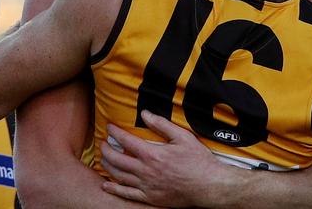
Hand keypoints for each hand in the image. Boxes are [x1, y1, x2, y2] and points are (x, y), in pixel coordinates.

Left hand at [100, 110, 224, 207]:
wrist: (208, 186)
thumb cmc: (198, 160)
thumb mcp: (182, 136)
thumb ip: (161, 124)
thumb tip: (145, 114)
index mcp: (152, 154)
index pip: (126, 141)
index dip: (115, 132)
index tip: (109, 127)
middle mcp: (146, 171)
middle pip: (117, 159)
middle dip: (106, 149)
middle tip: (103, 143)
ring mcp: (147, 186)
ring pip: (119, 176)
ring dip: (108, 166)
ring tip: (103, 159)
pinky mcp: (150, 197)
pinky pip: (127, 194)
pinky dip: (115, 190)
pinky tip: (106, 186)